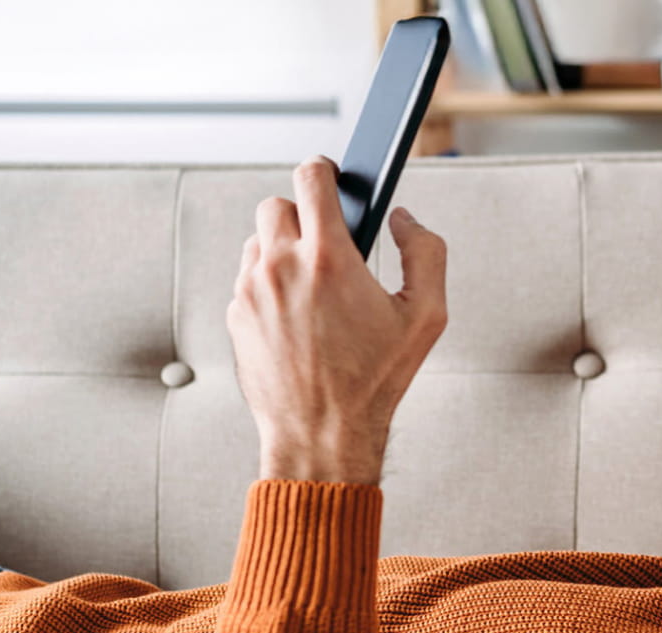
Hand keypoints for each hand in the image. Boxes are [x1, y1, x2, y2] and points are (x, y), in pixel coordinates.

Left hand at [227, 155, 448, 484]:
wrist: (322, 435)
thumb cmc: (375, 381)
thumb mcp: (425, 317)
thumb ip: (426, 254)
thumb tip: (406, 220)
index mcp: (328, 258)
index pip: (311, 177)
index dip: (324, 170)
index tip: (332, 177)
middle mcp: (281, 267)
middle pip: (278, 204)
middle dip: (303, 215)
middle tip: (328, 244)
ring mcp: (251, 291)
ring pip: (259, 242)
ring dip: (283, 251)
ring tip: (314, 287)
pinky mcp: (235, 315)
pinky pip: (248, 280)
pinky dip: (269, 286)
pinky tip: (297, 316)